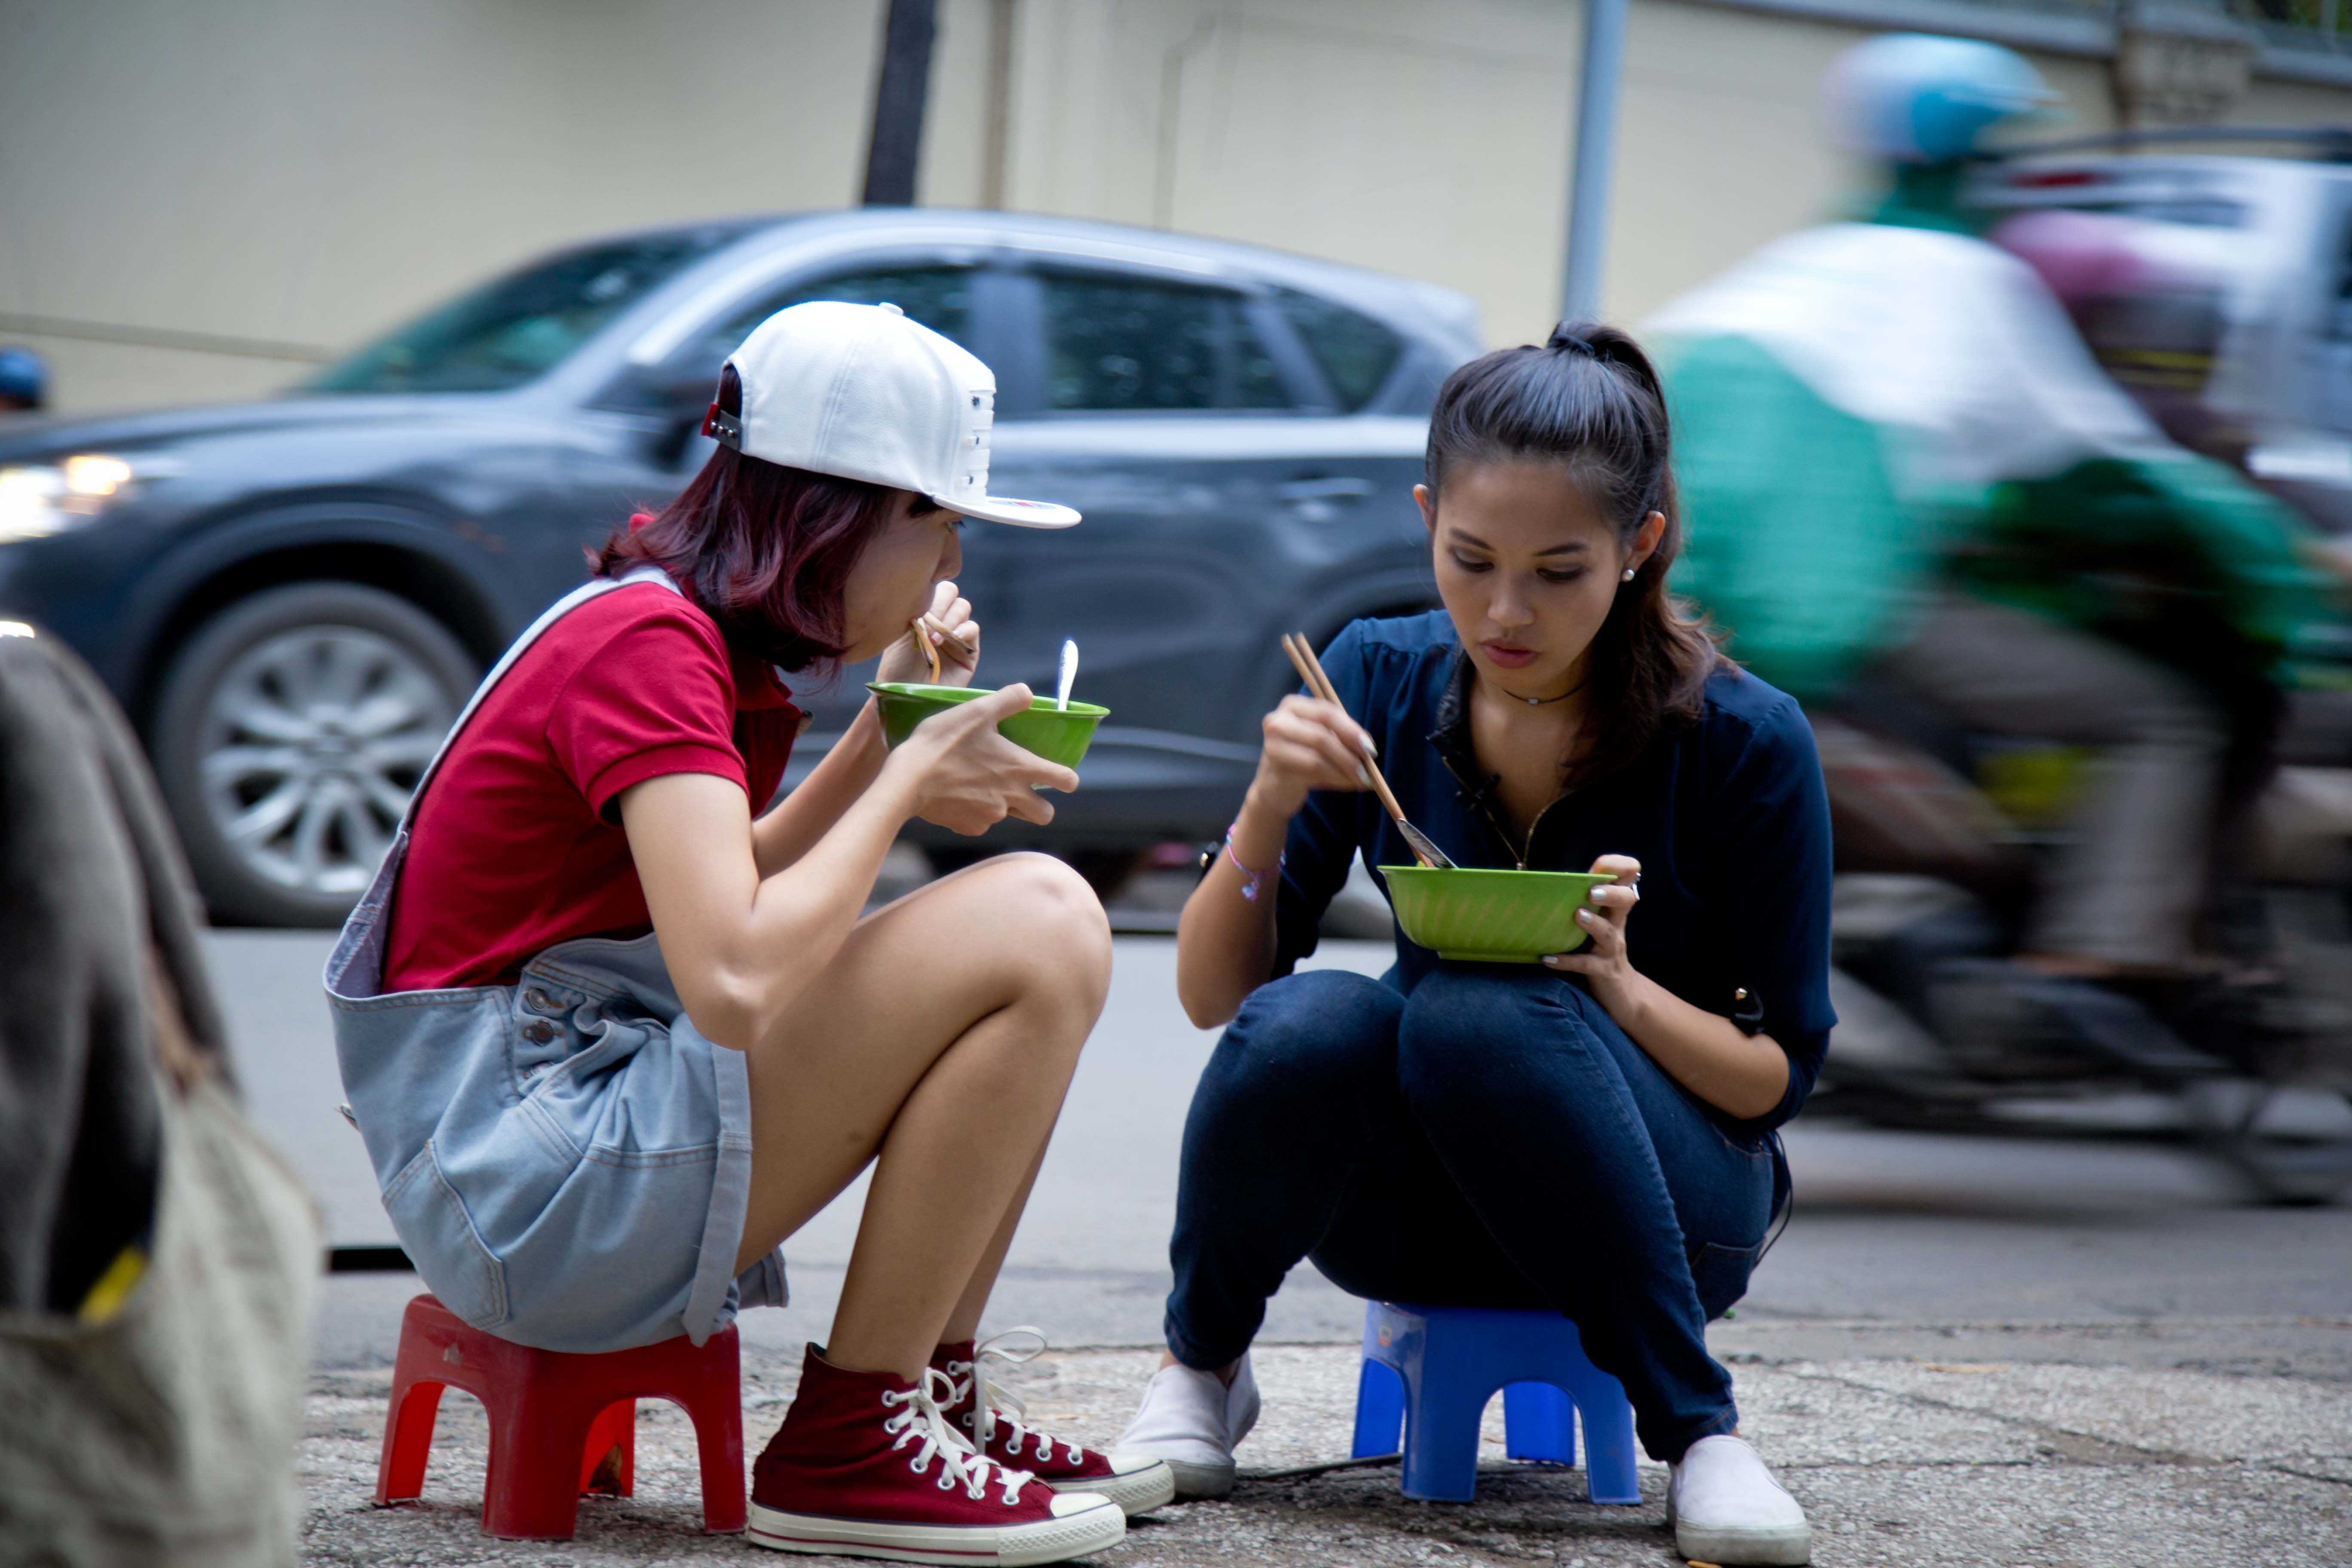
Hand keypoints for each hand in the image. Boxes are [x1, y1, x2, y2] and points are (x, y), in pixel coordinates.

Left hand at [876, 581, 980, 687]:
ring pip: (962, 607)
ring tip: (933, 640)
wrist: (905, 698)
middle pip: (951, 592)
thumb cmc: (895, 670)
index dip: (928, 592)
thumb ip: (913, 612)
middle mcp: (940, 620)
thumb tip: (926, 593)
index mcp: (921, 612)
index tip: (915, 610)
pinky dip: (962, 630)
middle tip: (927, 622)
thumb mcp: (897, 635)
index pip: (933, 586)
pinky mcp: (969, 651)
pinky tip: (949, 640)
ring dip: (948, 619)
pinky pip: (973, 629)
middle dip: (939, 603)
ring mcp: (956, 634)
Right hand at [890, 683, 1078, 835]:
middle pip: (1044, 813)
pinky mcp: (968, 827)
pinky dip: (974, 811)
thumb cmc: (943, 742)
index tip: (1061, 776)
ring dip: (1004, 805)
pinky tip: (957, 794)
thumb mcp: (977, 709)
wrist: (906, 780)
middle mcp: (1011, 798)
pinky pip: (981, 823)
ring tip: (980, 784)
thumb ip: (1009, 699)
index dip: (1067, 778)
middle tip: (1023, 788)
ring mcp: (990, 817)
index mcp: (1020, 768)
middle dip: (1039, 803)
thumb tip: (1028, 694)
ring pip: (1010, 817)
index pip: (1067, 781)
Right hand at [1245, 694, 1376, 818]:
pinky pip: (1313, 772)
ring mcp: (1273, 744)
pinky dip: (1336, 779)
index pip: (1327, 712)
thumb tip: (1367, 745)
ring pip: (1319, 756)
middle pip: (1322, 734)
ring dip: (1345, 770)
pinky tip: (1348, 785)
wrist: (1274, 788)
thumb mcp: (1321, 741)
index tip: (1370, 748)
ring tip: (1361, 780)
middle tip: (1368, 769)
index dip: (1352, 730)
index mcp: (1292, 705)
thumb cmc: (1302, 760)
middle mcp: (1278, 720)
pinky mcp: (1275, 767)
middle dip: (1350, 753)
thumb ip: (1341, 736)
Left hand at [1543, 854, 1641, 1009]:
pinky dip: (1567, 961)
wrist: (1621, 995)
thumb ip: (1581, 903)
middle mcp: (1615, 926)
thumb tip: (1541, 878)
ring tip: (1577, 915)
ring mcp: (1611, 949)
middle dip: (1611, 893)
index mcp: (1612, 911)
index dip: (1620, 867)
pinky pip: (1586, 965)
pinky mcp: (1603, 971)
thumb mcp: (1595, 925)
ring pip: (1608, 933)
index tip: (1603, 863)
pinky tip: (1548, 959)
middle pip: (1625, 901)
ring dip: (1593, 923)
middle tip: (1592, 891)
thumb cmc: (1598, 952)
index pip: (1624, 881)